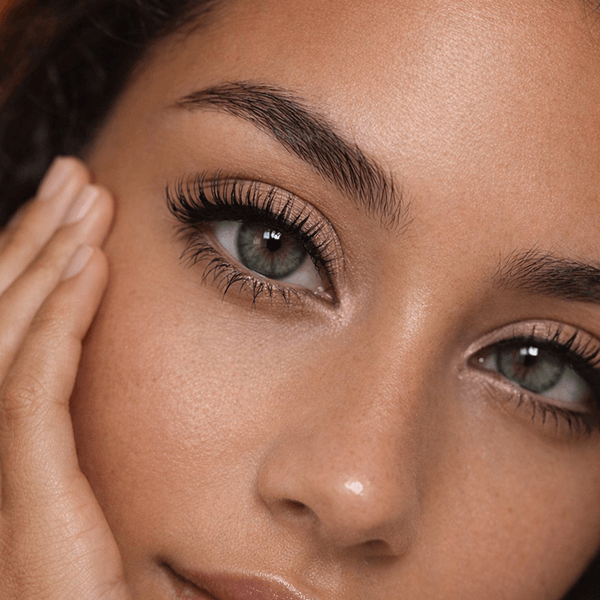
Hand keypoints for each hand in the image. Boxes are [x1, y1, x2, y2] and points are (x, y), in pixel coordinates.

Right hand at [0, 157, 130, 599]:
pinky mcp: (26, 500)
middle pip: (1, 320)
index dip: (32, 267)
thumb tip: (134, 368)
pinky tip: (89, 266)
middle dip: (34, 240)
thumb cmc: (116, 587)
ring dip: (47, 261)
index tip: (72, 217)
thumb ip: (109, 434)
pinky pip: (37, 388)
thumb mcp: (111, 492)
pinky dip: (61, 321)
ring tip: (82, 198)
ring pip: (10, 339)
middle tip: (72, 179)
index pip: (11, 335)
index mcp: (6, 450)